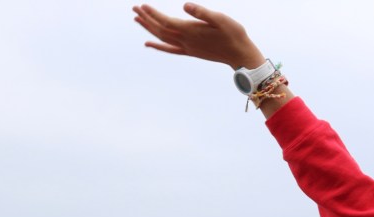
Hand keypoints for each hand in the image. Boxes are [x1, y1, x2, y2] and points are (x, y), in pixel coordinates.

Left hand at [133, 3, 263, 68]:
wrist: (240, 55)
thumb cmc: (233, 34)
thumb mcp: (220, 19)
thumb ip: (202, 12)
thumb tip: (185, 5)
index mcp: (191, 31)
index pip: (166, 22)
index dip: (152, 14)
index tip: (141, 6)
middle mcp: (186, 41)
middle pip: (160, 30)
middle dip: (146, 19)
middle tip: (134, 9)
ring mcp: (187, 48)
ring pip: (162, 38)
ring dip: (148, 29)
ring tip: (137, 20)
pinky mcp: (190, 52)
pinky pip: (169, 49)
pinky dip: (157, 46)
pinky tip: (148, 43)